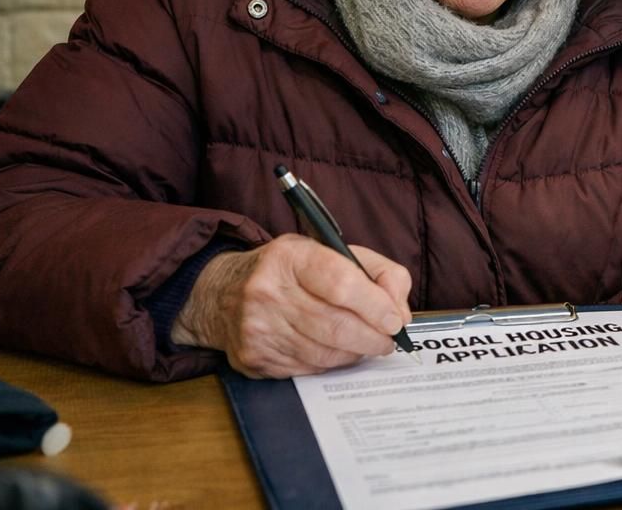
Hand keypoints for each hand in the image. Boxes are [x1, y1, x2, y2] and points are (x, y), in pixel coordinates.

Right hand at [169, 234, 412, 378]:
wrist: (221, 294)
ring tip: (368, 344)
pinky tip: (337, 351)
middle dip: (373, 337)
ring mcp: (256, 328)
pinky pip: (307, 368)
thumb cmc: (290, 272)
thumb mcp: (331, 252)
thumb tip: (400, 311)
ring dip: (355, 352)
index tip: (395, 319)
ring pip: (324, 352)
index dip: (375, 305)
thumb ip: (377, 272)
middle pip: (336, 325)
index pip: (341, 282)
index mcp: (289, 257)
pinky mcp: (253, 358)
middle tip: (389, 340)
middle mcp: (267, 291)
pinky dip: (331, 362)